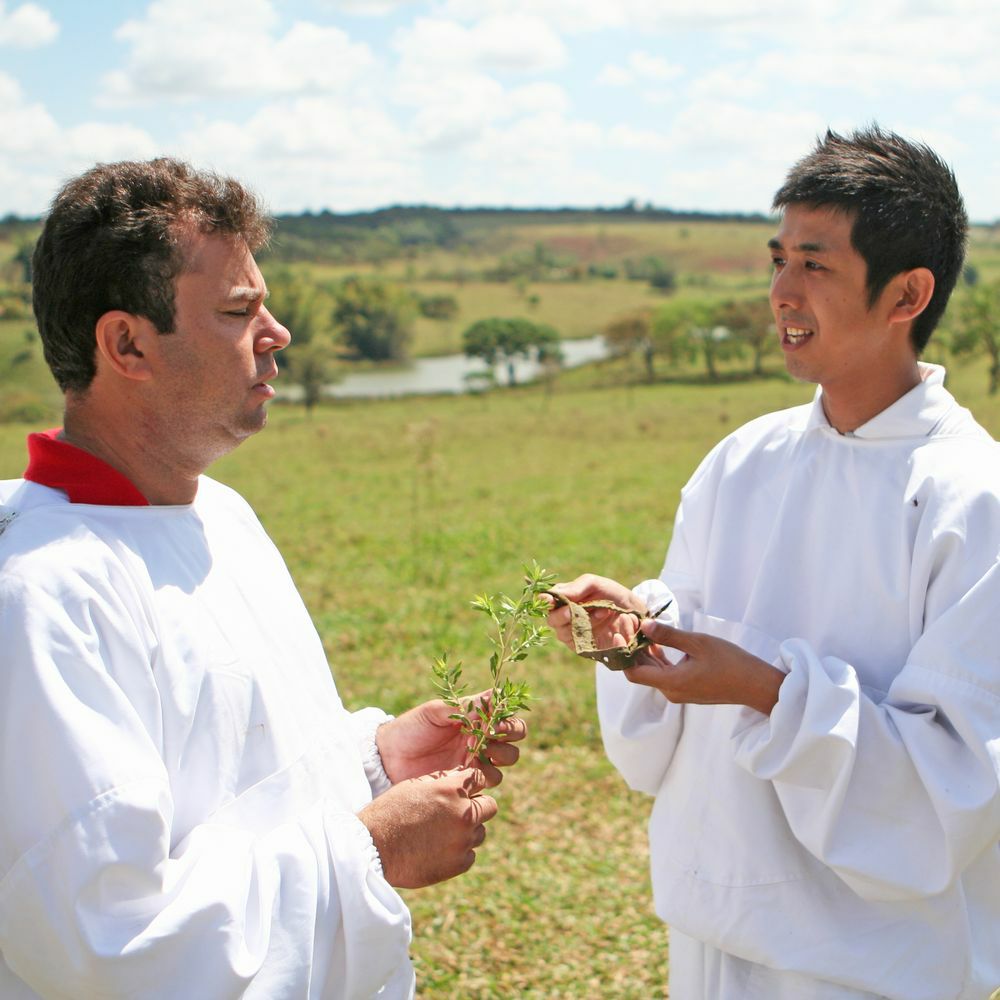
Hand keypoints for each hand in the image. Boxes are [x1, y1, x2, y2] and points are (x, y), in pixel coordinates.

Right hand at [358, 766, 498, 887]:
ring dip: (467, 831)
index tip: (465, 790)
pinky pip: (470, 855)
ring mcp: (462, 841)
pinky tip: (437, 849)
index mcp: (452, 790)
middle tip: (456, 813)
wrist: (373, 848)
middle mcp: (463, 814)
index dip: (472, 784)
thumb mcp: (415, 786)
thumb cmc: (391, 812)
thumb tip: (463, 776)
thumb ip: (444, 781)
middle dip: (477, 807)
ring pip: (480, 832)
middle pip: (490, 806)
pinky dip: (459, 852)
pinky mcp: (458, 864)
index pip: (480, 779)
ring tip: (440, 834)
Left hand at [376, 695, 525, 784]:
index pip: (507, 721)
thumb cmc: (410, 728)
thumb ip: (466, 706)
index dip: (510, 723)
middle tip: (489, 739)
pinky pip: (485, 787)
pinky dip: (483, 780)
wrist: (386, 758)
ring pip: (503, 767)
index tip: (497, 723)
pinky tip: (465, 773)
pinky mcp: (463, 786)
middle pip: (512, 746)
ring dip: (497, 760)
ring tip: (475, 756)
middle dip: (507, 743)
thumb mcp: (435, 713)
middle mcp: (478, 744)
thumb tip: (496, 692)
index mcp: (475, 723)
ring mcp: (471, 766)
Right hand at [543, 574, 646, 652]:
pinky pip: (577, 644)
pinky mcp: (584, 647)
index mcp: (565, 599)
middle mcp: (566, 617)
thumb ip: (575, 587)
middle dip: (563, 615)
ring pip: (563, 634)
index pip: (545, 601)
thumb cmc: (614, 595)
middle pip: (552, 620)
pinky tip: (602, 621)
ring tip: (602, 611)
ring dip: (581, 622)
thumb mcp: (596, 584)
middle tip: (574, 609)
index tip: (550, 600)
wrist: (637, 613)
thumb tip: (555, 595)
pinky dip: (589, 633)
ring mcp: (575, 633)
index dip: (545, 601)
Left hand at [625, 620, 784, 715]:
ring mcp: (679, 692)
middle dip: (632, 648)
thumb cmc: (730, 662)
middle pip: (641, 671)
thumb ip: (669, 635)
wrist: (755, 684)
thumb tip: (644, 626)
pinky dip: (658, 659)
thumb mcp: (698, 643)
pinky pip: (665, 674)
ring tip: (640, 628)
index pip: (633, 672)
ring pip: (653, 673)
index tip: (622, 632)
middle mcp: (671, 691)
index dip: (623, 652)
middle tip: (629, 624)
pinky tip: (657, 641)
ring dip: (645, 653)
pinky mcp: (687, 688)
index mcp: (671, 683)